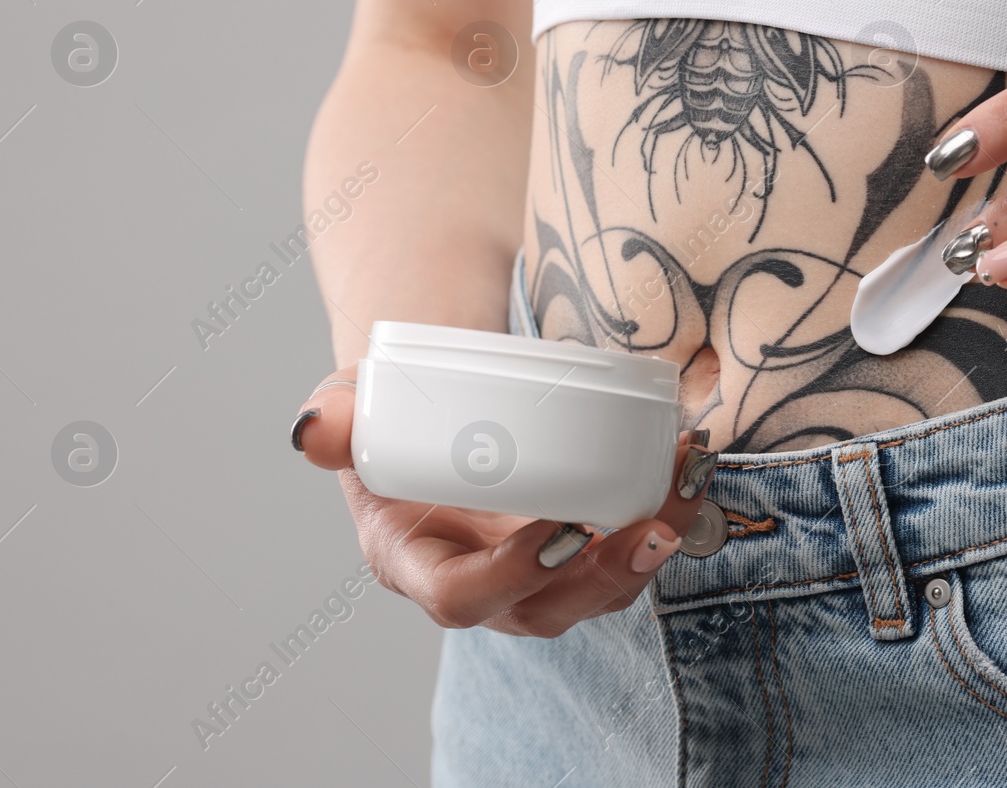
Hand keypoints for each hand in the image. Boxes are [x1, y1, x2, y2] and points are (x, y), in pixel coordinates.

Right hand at [291, 367, 715, 636]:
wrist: (435, 399)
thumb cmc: (389, 411)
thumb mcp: (353, 407)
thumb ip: (335, 417)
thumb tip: (314, 427)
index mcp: (417, 563)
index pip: (462, 598)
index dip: (512, 575)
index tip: (560, 528)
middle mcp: (485, 581)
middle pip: (551, 608)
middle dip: (608, 574)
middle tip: (650, 524)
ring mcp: (539, 569)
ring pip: (605, 585)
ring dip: (654, 543)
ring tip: (686, 487)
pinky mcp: (582, 542)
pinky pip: (631, 546)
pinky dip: (668, 510)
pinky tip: (692, 468)